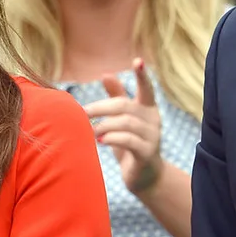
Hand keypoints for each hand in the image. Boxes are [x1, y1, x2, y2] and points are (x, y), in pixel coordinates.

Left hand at [84, 58, 163, 195]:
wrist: (144, 176)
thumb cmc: (130, 143)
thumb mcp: (123, 120)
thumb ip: (117, 97)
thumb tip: (106, 74)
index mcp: (148, 108)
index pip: (147, 88)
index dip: (142, 75)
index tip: (138, 60)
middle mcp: (153, 119)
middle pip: (125, 106)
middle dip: (101, 108)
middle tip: (82, 113)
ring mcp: (153, 136)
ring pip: (126, 123)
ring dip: (104, 125)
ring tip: (89, 131)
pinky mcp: (147, 153)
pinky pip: (129, 140)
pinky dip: (112, 138)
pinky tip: (100, 141)